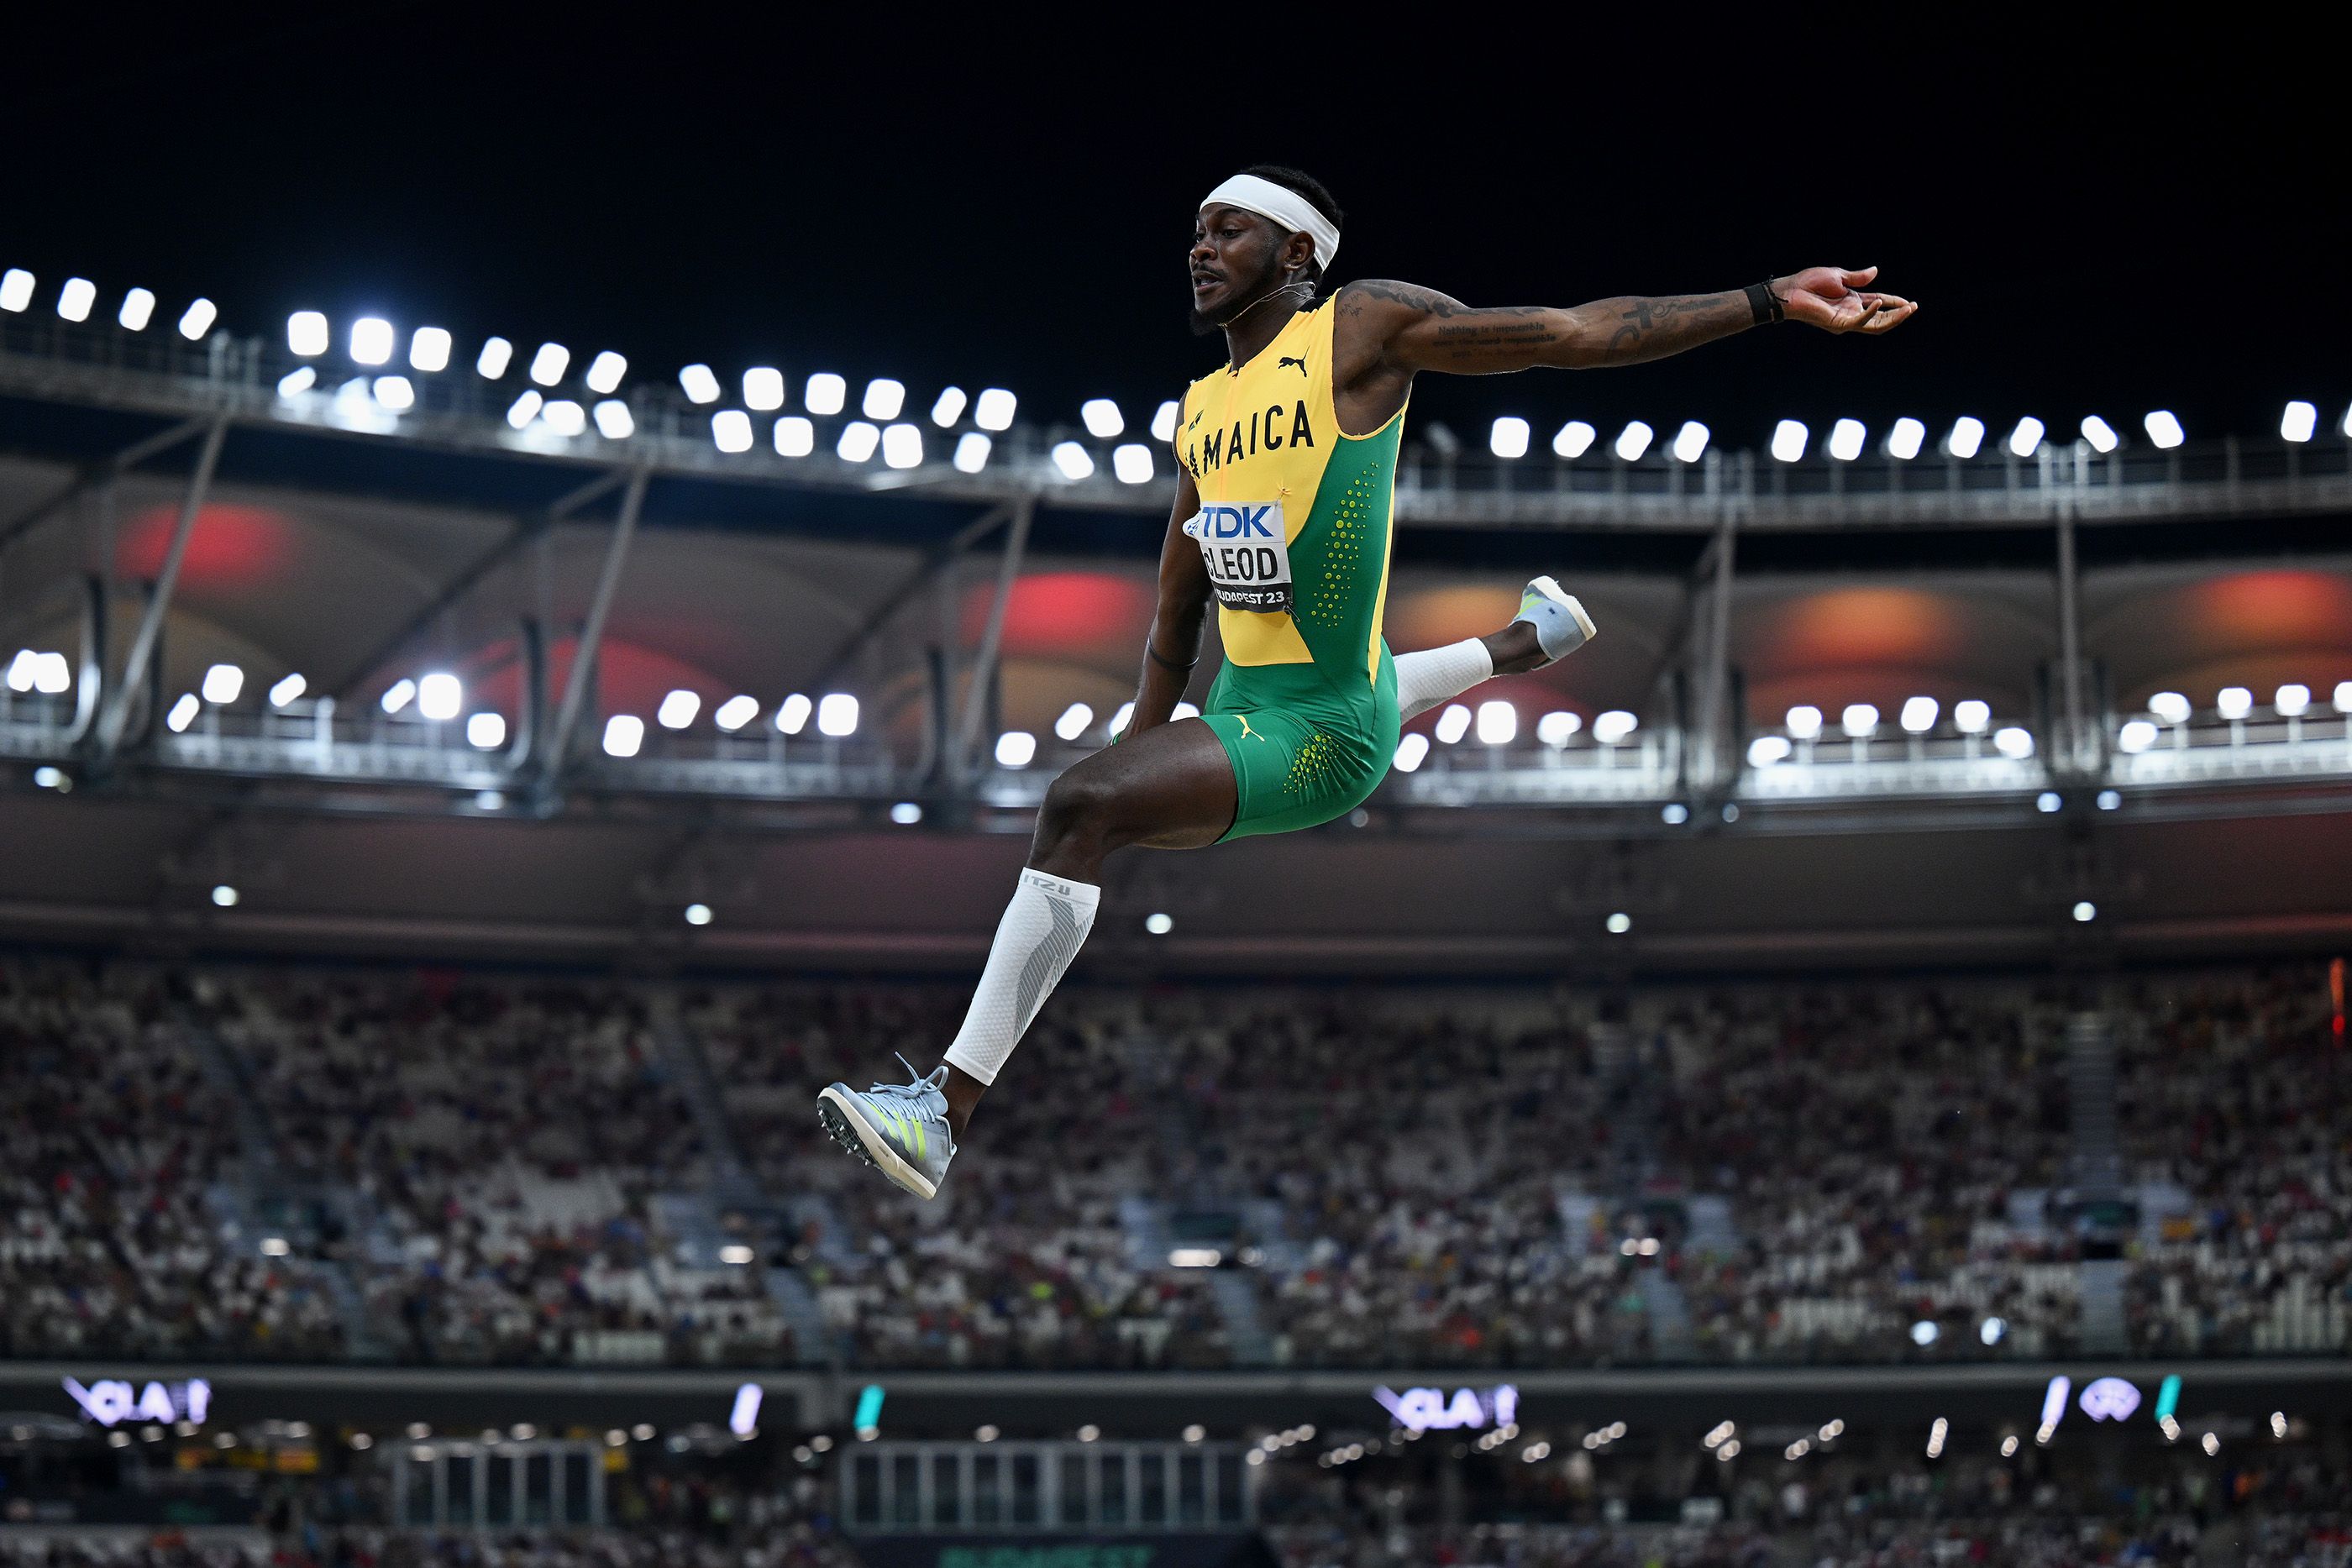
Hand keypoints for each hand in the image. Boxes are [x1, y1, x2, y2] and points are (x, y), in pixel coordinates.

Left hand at [1774, 266, 1916, 334]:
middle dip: (1899, 313)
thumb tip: (1876, 271)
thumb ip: (1858, 277)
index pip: (1879, 303)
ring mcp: (1846, 320)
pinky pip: (1859, 321)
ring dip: (1893, 318)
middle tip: (1914, 307)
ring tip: (1909, 309)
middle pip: (1881, 318)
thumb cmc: (1809, 283)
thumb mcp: (1838, 276)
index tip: (1910, 302)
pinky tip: (1880, 302)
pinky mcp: (1838, 324)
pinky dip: (1871, 313)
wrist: (1791, 290)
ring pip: (1875, 325)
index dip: (1894, 302)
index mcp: (1852, 301)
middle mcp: (1851, 312)